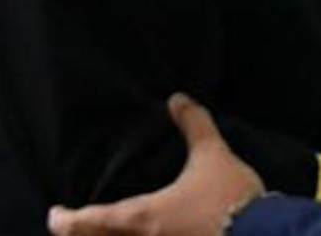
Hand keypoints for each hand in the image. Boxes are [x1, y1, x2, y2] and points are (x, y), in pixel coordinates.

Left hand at [47, 94, 264, 235]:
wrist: (264, 233)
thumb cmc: (230, 197)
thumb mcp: (213, 155)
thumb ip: (194, 126)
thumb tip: (178, 99)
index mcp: (142, 217)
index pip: (90, 222)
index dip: (66, 220)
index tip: (55, 215)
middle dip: (85, 235)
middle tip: (77, 226)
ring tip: (111, 231)